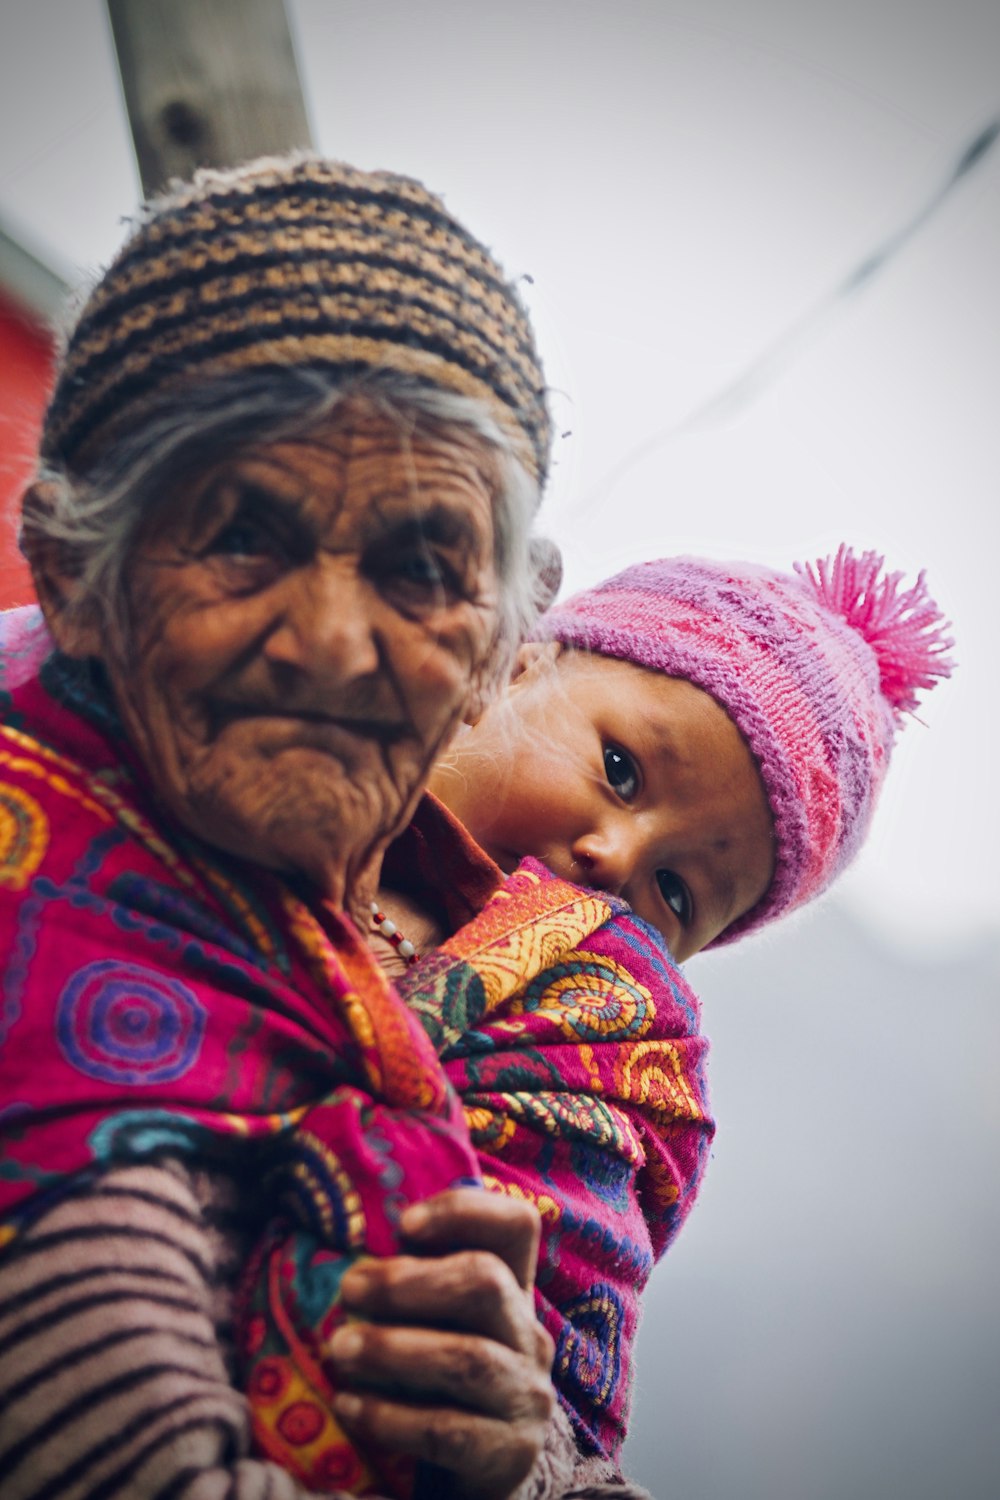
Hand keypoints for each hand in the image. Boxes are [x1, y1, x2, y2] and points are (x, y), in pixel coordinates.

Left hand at [328, 1188, 555, 1499]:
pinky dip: (390, 1416)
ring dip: (393, 1349)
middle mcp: (528, 1335)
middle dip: (409, 1282)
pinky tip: (348, 1406)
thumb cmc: (443, 1382)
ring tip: (338, 1348)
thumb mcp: (440, 1325)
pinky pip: (448, 1430)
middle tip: (350, 1289)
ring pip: (468, 1358)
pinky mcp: (510, 1454)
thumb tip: (356, 1255)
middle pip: (486, 1283)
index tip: (405, 1223)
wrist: (479, 1475)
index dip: (466, 1211)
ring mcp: (526, 1396)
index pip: (516, 1227)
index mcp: (513, 1291)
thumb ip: (417, 1286)